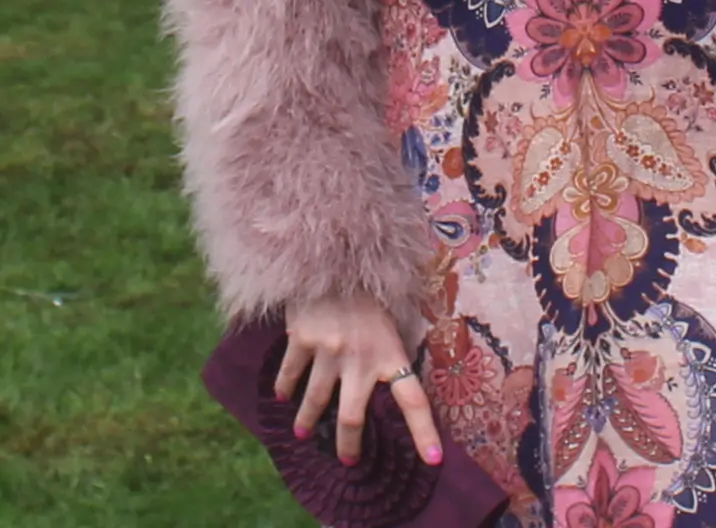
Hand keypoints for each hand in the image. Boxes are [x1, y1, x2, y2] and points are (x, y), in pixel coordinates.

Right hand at [276, 293, 442, 468]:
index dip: (424, 432)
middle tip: (347, 461)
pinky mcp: (301, 338)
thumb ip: (390, 352)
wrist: (335, 253)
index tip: (433, 460)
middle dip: (348, 445)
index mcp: (390, 352)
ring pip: (315, 400)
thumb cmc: (369, 290)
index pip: (413, 400)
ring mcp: (328, 349)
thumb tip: (394, 382)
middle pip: (352, 417)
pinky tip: (282, 397)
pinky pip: (290, 372)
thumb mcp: (392, 320)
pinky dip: (285, 387)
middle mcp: (360, 358)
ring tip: (304, 433)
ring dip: (308, 421)